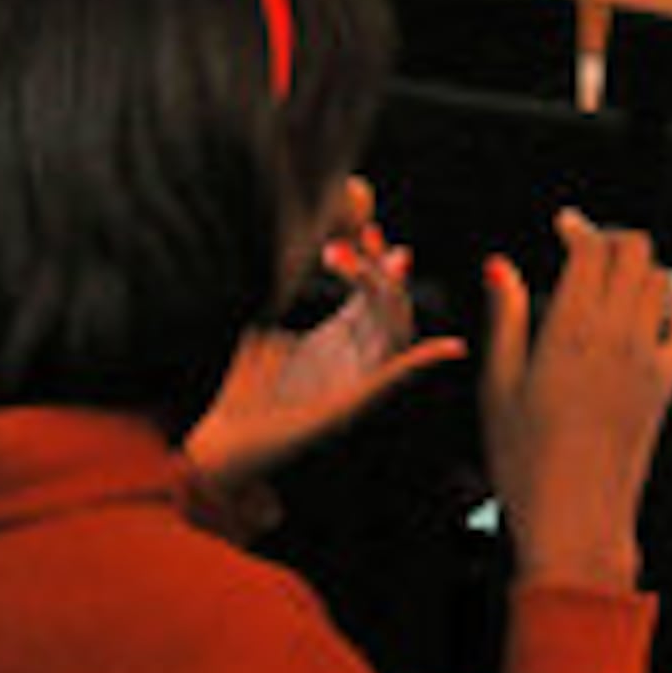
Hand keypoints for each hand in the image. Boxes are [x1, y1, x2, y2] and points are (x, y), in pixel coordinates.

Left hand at [185, 179, 464, 488]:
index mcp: (341, 338)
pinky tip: (451, 347)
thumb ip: (277, 297)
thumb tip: (280, 255)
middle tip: (365, 236)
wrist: (221, 445)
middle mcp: (355, 358)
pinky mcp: (351, 408)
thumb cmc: (239, 391)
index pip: (373, 290)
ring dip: (394, 294)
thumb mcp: (262, 331)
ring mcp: (357, 383)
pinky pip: (395, 381)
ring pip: (396, 332)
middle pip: (389, 304)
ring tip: (391, 261)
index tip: (367, 227)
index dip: (376, 258)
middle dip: (382, 268)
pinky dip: (424, 364)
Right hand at [480, 210, 671, 592]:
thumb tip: (500, 267)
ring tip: (616, 274)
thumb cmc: (525, 461)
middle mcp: (618, 335)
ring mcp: (649, 360)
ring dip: (641, 269)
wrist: (576, 517)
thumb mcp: (498, 386)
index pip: (591, 251)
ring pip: (661, 283)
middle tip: (591, 245)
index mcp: (571, 329)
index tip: (565, 225)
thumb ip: (506, 319)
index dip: (579, 228)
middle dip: (614, 239)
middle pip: (635, 255)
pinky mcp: (666, 387)